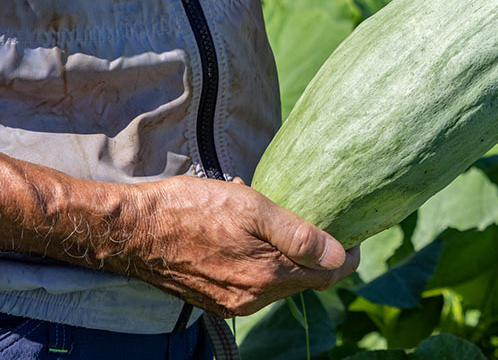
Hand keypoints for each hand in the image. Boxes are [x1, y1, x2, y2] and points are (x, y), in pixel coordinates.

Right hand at [124, 175, 359, 317]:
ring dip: (282, 252)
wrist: (133, 230)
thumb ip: (298, 235)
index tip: (352, 231)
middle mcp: (253, 299)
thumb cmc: (191, 209)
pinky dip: (259, 259)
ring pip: (279, 280)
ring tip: (268, 217)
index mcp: (268, 277)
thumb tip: (340, 255)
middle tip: (307, 213)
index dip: (346, 254)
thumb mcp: (251, 208)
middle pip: (304, 278)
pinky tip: (244, 232)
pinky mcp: (215, 299)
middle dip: (312, 250)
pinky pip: (253, 282)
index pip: (328, 276)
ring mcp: (233, 303)